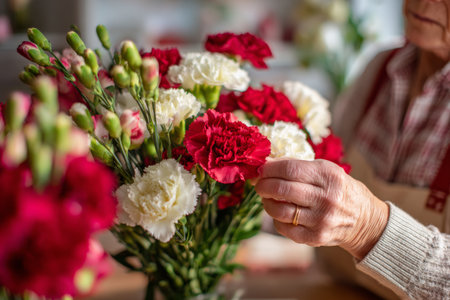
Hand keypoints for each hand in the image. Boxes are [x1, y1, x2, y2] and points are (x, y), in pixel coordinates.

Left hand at [254, 159, 388, 259]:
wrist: (363, 219)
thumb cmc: (338, 189)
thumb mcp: (326, 170)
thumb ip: (298, 166)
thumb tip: (267, 163)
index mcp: (328, 176)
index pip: (290, 169)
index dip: (270, 169)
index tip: (261, 169)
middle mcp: (326, 198)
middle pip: (282, 190)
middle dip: (263, 185)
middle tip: (259, 184)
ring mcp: (321, 219)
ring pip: (280, 211)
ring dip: (267, 203)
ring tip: (267, 198)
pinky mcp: (316, 237)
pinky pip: (284, 228)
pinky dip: (276, 219)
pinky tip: (279, 213)